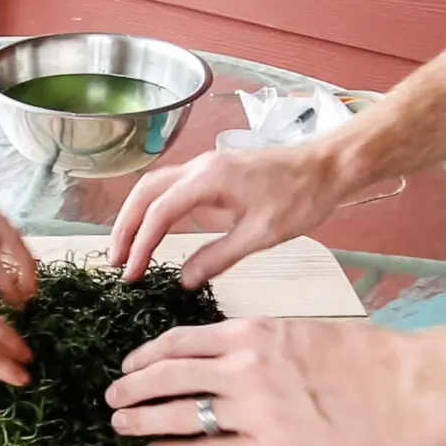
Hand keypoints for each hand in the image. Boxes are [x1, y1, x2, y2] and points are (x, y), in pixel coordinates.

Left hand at [104, 318, 428, 445]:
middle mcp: (243, 367)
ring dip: (141, 419)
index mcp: (249, 334)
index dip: (143, 356)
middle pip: (166, 375)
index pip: (177, 342)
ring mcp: (254, 410)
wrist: (404, 387)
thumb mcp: (296, 331)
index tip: (128, 366)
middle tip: (111, 398)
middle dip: (130, 387)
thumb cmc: (359, 356)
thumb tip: (213, 357)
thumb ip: (252, 343)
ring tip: (121, 426)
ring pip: (178, 413)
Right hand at [109, 145, 347, 288]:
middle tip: (117, 262)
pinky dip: (153, 210)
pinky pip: (170, 188)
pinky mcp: (212, 173)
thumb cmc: (302, 196)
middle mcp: (199, 167)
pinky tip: (153, 232)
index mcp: (208, 179)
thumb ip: (218, 257)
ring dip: (135, 217)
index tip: (132, 274)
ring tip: (126, 250)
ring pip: (153, 187)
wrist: (329, 166)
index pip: (159, 213)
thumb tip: (183, 279)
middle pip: (144, 193)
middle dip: (125, 227)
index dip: (141, 245)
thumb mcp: (261, 235)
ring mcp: (204, 167)